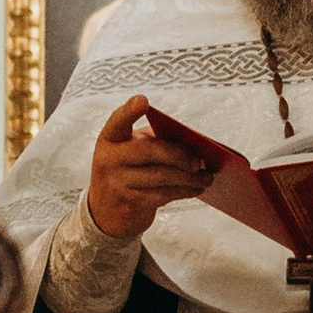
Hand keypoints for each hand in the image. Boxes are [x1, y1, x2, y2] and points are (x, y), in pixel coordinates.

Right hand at [84, 94, 212, 240]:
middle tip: (200, 161)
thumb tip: (192, 145)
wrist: (105, 212)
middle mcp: (108, 160)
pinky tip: (196, 188)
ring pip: (161, 176)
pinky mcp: (130, 204)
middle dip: (179, 154)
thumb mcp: (130, 152)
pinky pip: (163, 195)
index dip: (129, 111)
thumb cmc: (127, 172)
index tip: (143, 100)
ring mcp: (117, 183)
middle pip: (148, 151)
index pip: (118, 121)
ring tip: (207, 177)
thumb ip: (153, 141)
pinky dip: (184, 191)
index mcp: (110, 139)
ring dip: (189, 177)